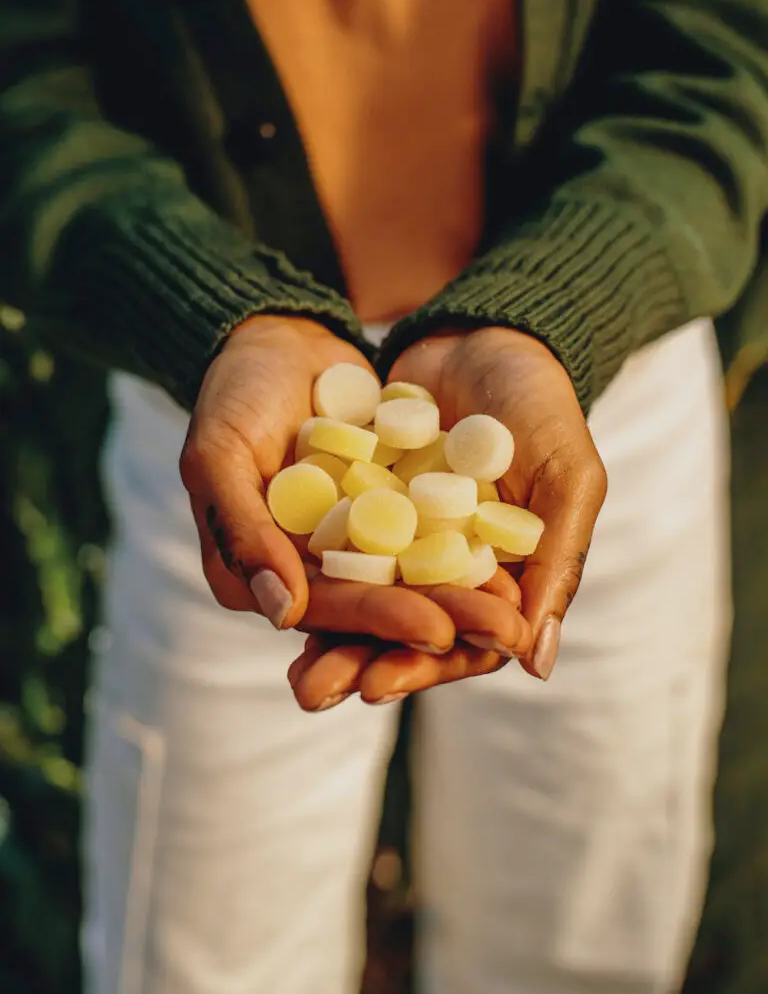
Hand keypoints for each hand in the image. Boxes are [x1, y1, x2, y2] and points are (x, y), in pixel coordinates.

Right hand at [179, 316, 531, 656]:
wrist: (278, 336)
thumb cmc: (232, 391)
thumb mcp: (218, 453)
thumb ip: (241, 530)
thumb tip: (283, 614)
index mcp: (253, 574)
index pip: (323, 607)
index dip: (381, 620)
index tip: (439, 630)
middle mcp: (303, 570)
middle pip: (376, 605)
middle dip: (439, 622)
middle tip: (503, 634)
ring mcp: (347, 543)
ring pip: (409, 580)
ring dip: (461, 599)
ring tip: (516, 614)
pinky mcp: (384, 512)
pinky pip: (427, 536)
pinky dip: (465, 551)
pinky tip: (513, 562)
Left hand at [293, 327, 605, 701]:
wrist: (487, 333)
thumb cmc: (544, 408)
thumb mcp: (568, 478)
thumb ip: (558, 562)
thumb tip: (536, 663)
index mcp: (504, 579)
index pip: (464, 642)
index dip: (423, 666)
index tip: (379, 683)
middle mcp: (449, 569)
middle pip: (403, 632)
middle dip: (359, 660)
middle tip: (311, 690)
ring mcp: (404, 537)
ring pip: (364, 597)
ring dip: (329, 631)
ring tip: (288, 662)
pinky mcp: (364, 502)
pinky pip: (333, 542)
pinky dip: (306, 564)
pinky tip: (272, 582)